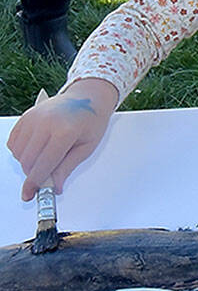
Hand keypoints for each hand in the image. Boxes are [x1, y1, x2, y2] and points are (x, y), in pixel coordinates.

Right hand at [7, 79, 118, 200]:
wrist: (88, 96)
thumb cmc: (91, 120)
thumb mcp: (87, 146)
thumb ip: (67, 167)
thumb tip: (54, 187)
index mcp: (64, 131)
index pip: (44, 164)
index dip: (36, 183)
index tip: (30, 194)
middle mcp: (45, 123)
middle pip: (28, 161)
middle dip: (34, 174)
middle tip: (46, 174)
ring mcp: (33, 118)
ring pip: (18, 154)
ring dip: (27, 162)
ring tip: (46, 156)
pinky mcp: (25, 116)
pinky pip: (13, 142)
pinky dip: (21, 151)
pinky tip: (36, 148)